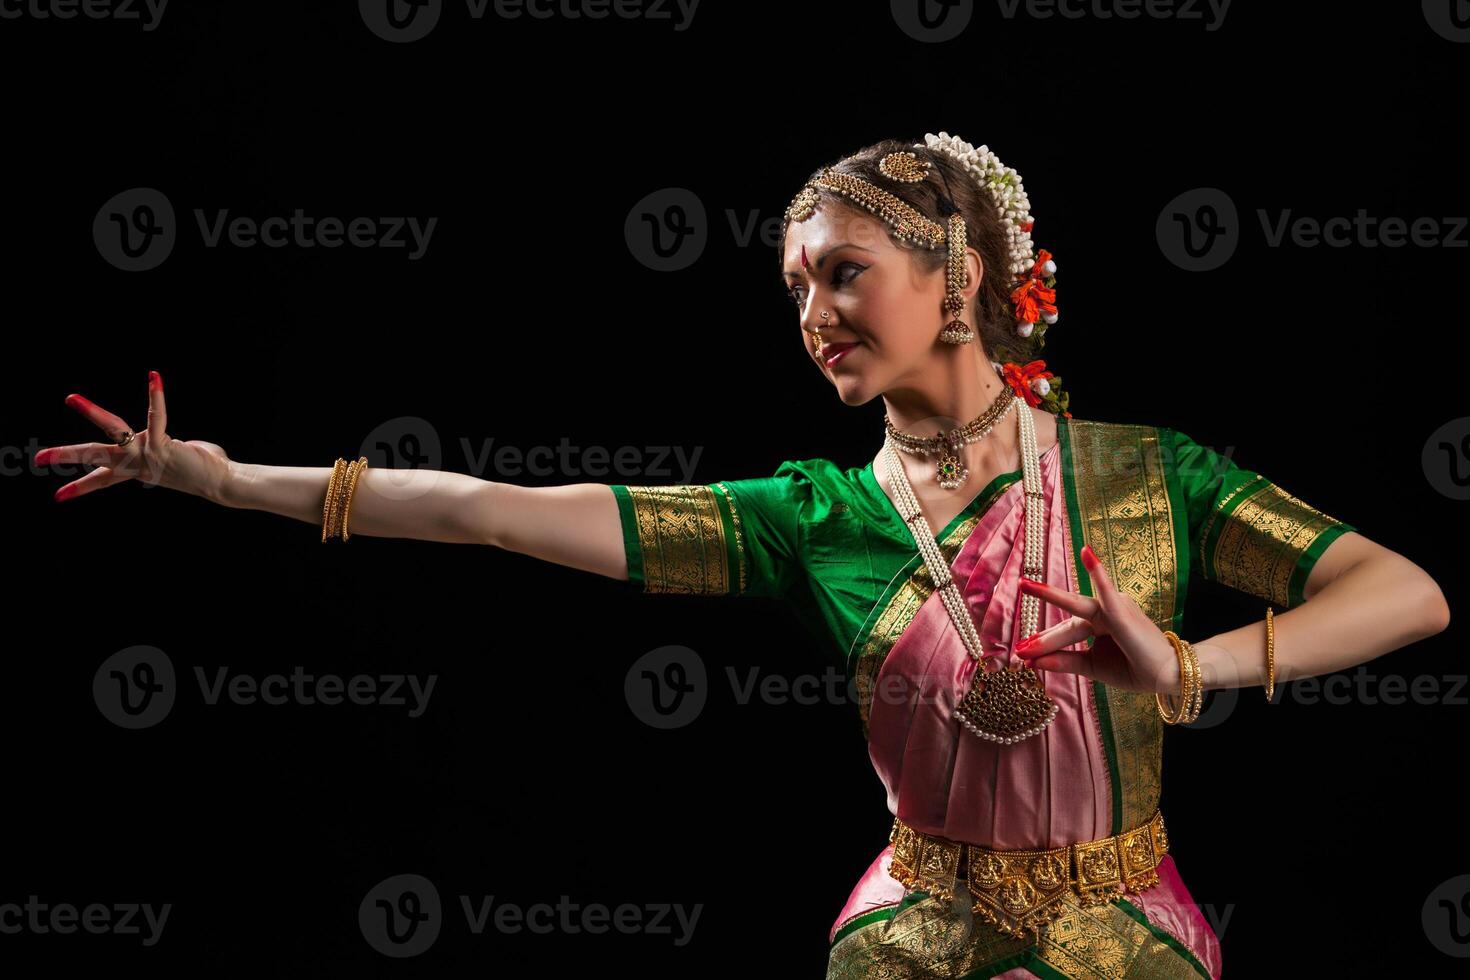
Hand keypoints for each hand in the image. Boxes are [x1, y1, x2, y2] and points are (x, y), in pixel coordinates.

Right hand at [36, 371, 233, 502]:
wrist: (222, 482)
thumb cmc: (204, 467)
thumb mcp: (179, 458)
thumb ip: (171, 446)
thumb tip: (181, 443)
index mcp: (136, 470)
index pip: (103, 480)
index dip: (80, 487)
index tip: (58, 497)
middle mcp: (137, 464)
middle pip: (95, 457)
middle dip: (65, 456)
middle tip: (37, 458)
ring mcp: (147, 455)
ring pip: (113, 432)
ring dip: (92, 413)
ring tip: (71, 398)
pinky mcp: (163, 444)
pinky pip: (156, 417)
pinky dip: (155, 396)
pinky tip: (153, 377)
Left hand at [1011, 544, 1182, 694]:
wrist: (1169, 677)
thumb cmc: (1134, 668)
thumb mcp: (1092, 667)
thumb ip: (1064, 662)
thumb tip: (1032, 663)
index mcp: (1097, 624)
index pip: (1065, 633)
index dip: (1044, 644)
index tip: (1022, 655)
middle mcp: (1104, 612)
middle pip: (1068, 625)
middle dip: (1044, 638)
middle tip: (1019, 647)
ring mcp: (1114, 609)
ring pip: (1077, 611)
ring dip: (1052, 598)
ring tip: (1026, 586)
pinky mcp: (1124, 611)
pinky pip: (1107, 593)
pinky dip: (1098, 573)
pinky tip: (1088, 554)